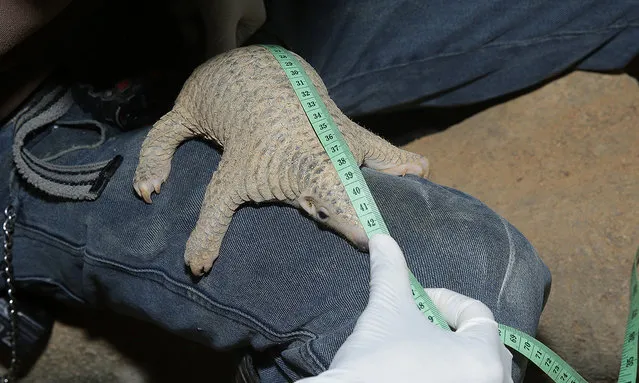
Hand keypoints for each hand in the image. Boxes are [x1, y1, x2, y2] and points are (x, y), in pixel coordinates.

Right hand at [298, 234, 512, 382]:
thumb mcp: (386, 311)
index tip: (417, 301)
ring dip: (454, 353)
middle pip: (483, 342)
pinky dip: (452, 375)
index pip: (477, 313)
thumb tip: (382, 239)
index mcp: (483, 358)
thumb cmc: (377, 363)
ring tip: (422, 349)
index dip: (444, 299)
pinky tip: (421, 372)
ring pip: (477, 369)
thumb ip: (391, 272)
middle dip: (451, 327)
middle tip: (421, 324)